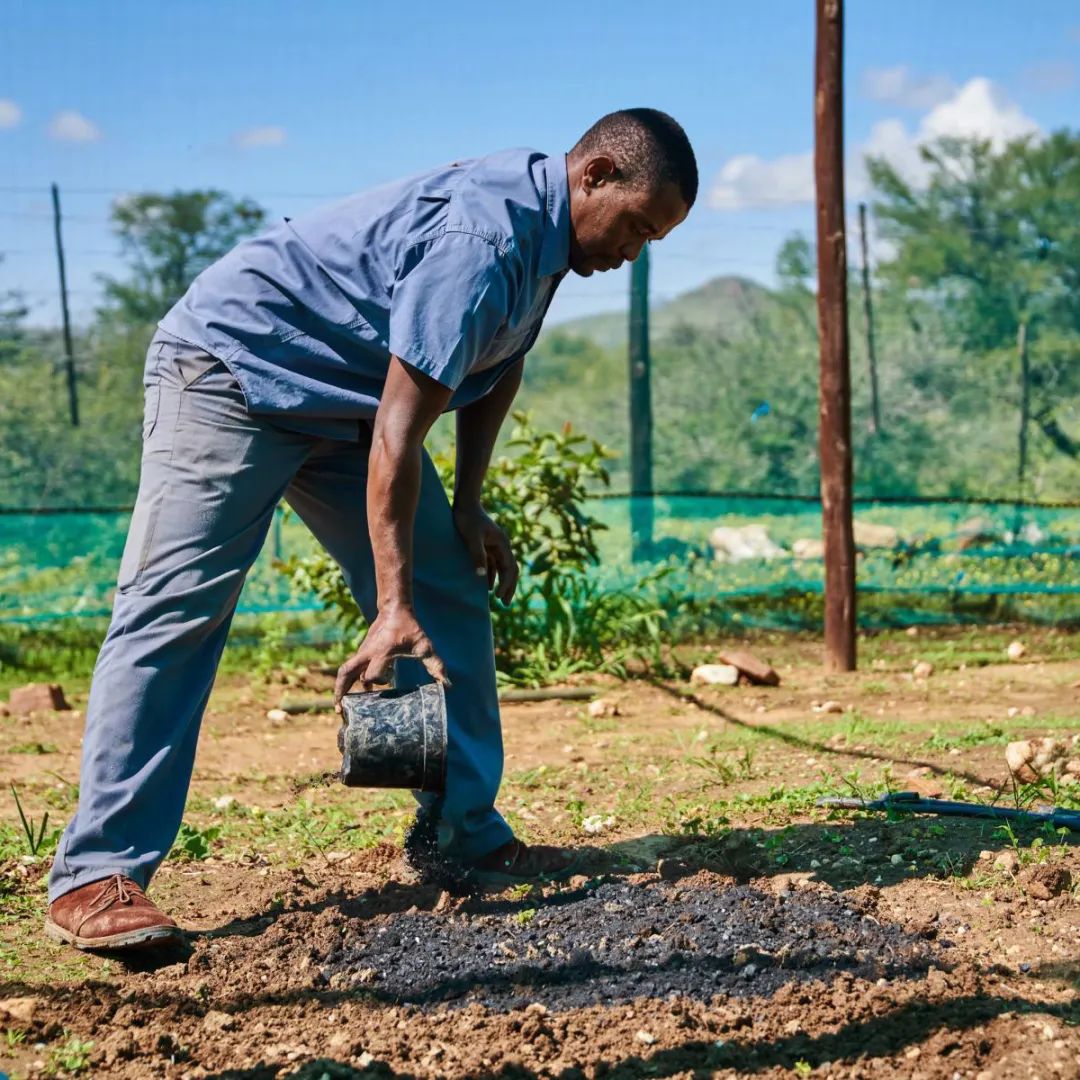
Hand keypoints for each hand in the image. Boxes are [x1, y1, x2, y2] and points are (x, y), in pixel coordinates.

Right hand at [334, 606, 448, 709]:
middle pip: (346, 673)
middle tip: (342, 711)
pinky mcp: (362, 654)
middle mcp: (367, 653)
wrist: (394, 610)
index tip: (391, 680)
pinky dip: (348, 682)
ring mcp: (362, 653)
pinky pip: (350, 669)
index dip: (380, 681)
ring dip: (340, 689)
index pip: (373, 674)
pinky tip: (355, 696)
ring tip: (340, 709)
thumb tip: (447, 685)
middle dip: (342, 692)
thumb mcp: (424, 646)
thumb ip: (435, 665)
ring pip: (345, 672)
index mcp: (382, 652)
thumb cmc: (410, 629)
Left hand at [452, 501, 518, 604]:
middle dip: (509, 587)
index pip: (509, 568)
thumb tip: (481, 576)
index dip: (507, 584)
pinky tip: (487, 586)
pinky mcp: (486, 546)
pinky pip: (493, 564)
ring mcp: (494, 546)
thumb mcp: (471, 537)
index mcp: (502, 543)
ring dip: (502, 583)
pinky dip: (492, 575)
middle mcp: (502, 545)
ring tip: (499, 599)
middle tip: (505, 603)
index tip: (500, 597)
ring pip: (502, 568)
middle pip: (510, 570)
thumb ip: (477, 555)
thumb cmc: (467, 518)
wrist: (464, 503)